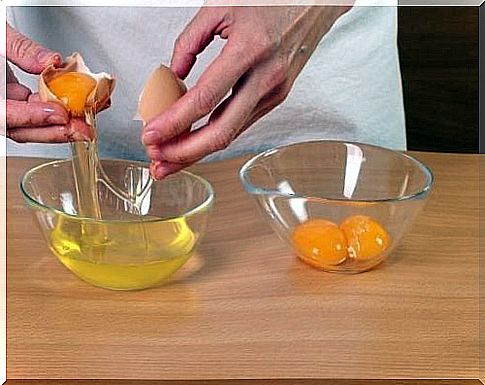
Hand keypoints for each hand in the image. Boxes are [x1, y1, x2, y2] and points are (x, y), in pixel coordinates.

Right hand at [4, 23, 91, 142]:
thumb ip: (20, 49)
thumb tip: (51, 62)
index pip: (4, 115)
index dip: (34, 117)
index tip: (59, 114)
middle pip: (22, 129)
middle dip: (56, 131)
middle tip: (82, 128)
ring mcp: (5, 103)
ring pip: (33, 124)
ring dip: (63, 125)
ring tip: (88, 123)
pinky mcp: (16, 98)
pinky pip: (39, 110)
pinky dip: (61, 110)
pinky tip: (81, 108)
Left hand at [142, 5, 351, 178]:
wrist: (313, 1)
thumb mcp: (220, 6)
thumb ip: (190, 40)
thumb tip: (173, 73)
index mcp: (250, 49)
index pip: (206, 98)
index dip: (175, 122)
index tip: (151, 135)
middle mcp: (267, 76)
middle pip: (222, 130)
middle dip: (185, 152)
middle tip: (159, 162)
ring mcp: (275, 91)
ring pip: (233, 134)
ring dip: (198, 151)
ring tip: (171, 160)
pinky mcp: (277, 97)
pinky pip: (242, 123)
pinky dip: (216, 136)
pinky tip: (196, 141)